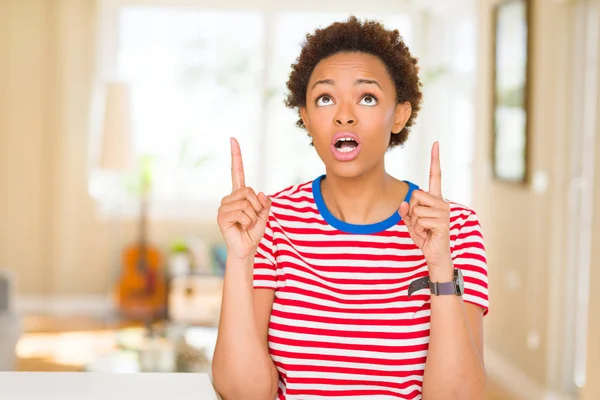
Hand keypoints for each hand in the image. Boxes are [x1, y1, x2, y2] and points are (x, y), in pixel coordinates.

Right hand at [217, 137, 270, 260]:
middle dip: (257, 206)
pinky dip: (248, 221)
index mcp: (239, 195)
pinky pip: (242, 213)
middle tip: (253, 218)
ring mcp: (224, 207)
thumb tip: (260, 193)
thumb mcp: (264, 215)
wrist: (246, 249)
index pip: (237, 171)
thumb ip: (264, 203)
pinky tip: (242, 227)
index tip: (233, 139)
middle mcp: (229, 198)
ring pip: (246, 202)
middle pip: (248, 190)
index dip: (236, 156)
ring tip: (247, 224)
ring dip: (253, 215)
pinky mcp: (222, 216)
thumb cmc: (253, 232)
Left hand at [399, 142, 451, 276]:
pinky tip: (429, 234)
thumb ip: (406, 211)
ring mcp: (443, 211)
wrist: (435, 254)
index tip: (436, 143)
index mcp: (435, 199)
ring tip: (425, 230)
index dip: (435, 160)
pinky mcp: (442, 222)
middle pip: (415, 195)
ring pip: (416, 208)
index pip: (435, 175)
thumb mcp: (411, 222)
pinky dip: (419, 228)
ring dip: (415, 222)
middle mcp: (442, 202)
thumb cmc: (425, 237)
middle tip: (421, 223)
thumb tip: (403, 202)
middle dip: (412, 210)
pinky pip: (420, 219)